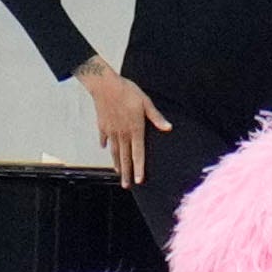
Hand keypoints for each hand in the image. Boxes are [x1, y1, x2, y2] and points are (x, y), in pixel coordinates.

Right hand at [78, 58, 170, 186]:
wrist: (105, 85)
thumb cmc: (127, 91)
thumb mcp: (146, 102)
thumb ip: (156, 117)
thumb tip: (168, 127)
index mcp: (135, 129)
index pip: (138, 154)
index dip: (139, 168)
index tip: (139, 180)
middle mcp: (122, 134)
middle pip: (124, 157)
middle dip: (127, 173)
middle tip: (127, 186)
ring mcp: (111, 131)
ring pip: (114, 151)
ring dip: (116, 163)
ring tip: (118, 174)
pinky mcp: (102, 125)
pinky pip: (104, 138)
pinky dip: (105, 145)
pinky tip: (105, 149)